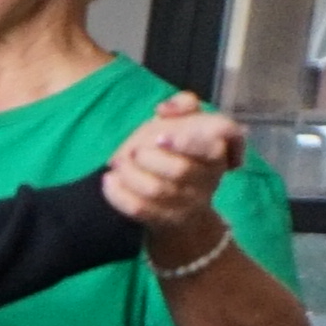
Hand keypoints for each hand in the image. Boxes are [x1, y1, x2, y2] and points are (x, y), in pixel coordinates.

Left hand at [96, 92, 240, 233]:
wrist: (182, 204)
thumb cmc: (182, 152)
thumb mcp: (188, 123)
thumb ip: (184, 104)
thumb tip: (165, 108)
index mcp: (216, 154)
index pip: (211, 150)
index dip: (187, 143)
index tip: (160, 137)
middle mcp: (207, 181)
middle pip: (179, 170)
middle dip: (148, 157)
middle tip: (132, 151)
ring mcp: (187, 204)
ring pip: (156, 190)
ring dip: (130, 174)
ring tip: (117, 163)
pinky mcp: (165, 221)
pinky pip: (139, 208)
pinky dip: (118, 193)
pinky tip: (109, 180)